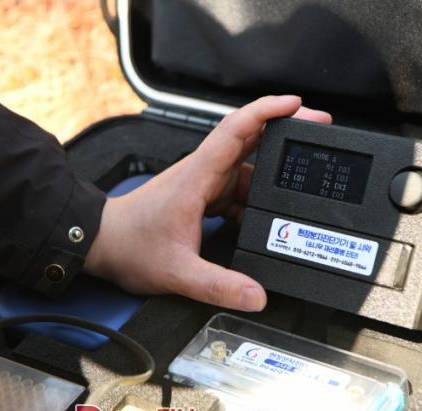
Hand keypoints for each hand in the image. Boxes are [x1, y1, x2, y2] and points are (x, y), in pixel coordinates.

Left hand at [84, 96, 331, 310]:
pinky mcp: (200, 197)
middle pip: (249, 141)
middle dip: (286, 133)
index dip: (268, 111)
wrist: (101, 244)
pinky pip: (236, 190)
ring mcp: (201, 184)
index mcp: (197, 177)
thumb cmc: (128, 247)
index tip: (298, 104)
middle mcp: (201, 174)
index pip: (236, 130)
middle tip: (320, 135)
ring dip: (273, 175)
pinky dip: (256, 200)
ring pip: (246, 169)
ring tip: (302, 187)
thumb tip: (257, 295)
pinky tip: (268, 216)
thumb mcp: (176, 271)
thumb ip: (217, 286)